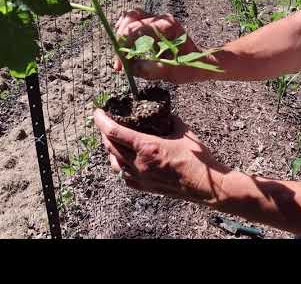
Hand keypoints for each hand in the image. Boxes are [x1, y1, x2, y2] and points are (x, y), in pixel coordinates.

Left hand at [94, 108, 231, 204]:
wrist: (203, 186)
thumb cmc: (195, 159)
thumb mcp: (183, 131)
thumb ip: (169, 119)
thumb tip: (162, 112)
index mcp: (147, 147)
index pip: (114, 132)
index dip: (101, 121)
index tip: (97, 112)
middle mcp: (138, 163)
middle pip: (109, 146)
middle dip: (104, 133)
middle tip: (105, 123)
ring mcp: (139, 177)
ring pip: (113, 161)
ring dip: (110, 148)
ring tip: (113, 139)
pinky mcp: (142, 187)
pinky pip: (122, 174)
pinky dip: (119, 163)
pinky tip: (124, 158)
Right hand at [114, 8, 212, 83]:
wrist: (201, 62)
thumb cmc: (190, 67)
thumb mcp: (172, 72)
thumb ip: (151, 69)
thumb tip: (130, 67)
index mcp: (167, 27)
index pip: (137, 29)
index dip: (124, 46)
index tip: (120, 64)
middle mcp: (161, 19)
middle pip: (131, 18)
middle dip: (120, 39)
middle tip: (118, 61)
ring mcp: (157, 19)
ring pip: (131, 17)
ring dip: (122, 34)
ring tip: (121, 53)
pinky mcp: (154, 24)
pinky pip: (135, 22)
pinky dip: (127, 34)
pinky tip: (127, 48)